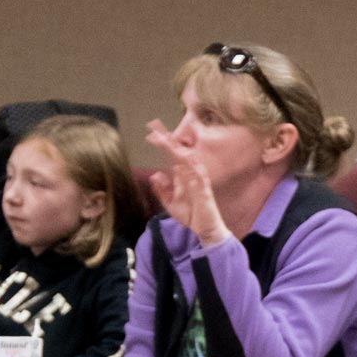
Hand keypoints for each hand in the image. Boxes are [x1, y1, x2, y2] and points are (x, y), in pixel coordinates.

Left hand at [145, 119, 230, 246]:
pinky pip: (199, 175)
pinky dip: (193, 165)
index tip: (151, 135)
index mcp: (182, 177)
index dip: (163, 146)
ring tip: (166, 139)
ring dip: (177, 149)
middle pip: (179, 153)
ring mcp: (198, 180)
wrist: (205, 230)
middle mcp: (190, 175)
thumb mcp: (170, 203)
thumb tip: (155, 175)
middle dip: (167, 141)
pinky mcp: (204, 189)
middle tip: (154, 127)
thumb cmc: (191, 215)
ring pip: (188, 160)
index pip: (172, 157)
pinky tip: (186, 157)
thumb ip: (162, 190)